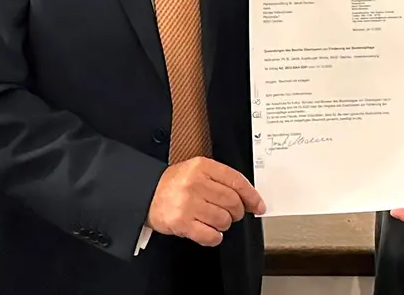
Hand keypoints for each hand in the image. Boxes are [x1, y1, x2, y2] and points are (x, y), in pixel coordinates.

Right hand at [147, 157, 265, 246]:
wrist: (145, 195)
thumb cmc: (173, 185)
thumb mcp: (196, 172)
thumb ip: (221, 180)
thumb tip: (250, 199)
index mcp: (201, 166)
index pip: (236, 181)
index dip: (251, 196)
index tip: (258, 206)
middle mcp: (195, 183)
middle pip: (233, 203)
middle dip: (236, 212)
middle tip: (230, 214)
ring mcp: (188, 204)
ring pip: (224, 220)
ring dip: (223, 225)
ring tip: (212, 220)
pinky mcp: (181, 223)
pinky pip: (211, 236)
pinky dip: (214, 237)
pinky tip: (207, 231)